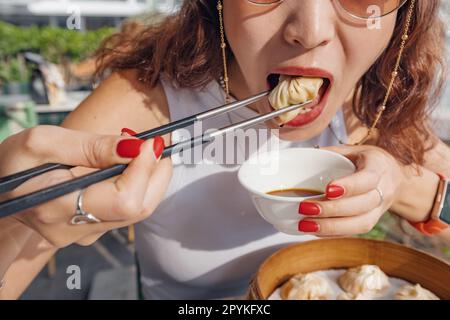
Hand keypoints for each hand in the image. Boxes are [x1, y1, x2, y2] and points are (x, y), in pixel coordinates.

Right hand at [0, 125, 166, 247]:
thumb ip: (92, 146)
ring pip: (139, 209)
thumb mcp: (43, 142)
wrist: (0, 194)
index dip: (145, 169)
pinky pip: (129, 209)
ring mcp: (88, 232)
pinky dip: (139, 184)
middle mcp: (79, 228)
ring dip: (151, 178)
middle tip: (154, 144)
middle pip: (140, 207)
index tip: (150, 142)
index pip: (125, 200)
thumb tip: (135, 146)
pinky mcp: (94, 228)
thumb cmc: (13, 166)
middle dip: (157, 173)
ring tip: (142, 150)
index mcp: (60, 208)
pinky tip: (131, 164)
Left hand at [297, 145, 406, 236]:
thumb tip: (304, 155)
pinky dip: (333, 233)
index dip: (349, 186)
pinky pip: (355, 232)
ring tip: (305, 225)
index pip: (368, 179)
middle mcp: (384, 190)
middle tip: (305, 208)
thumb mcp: (354, 150)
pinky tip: (314, 230)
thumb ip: (331, 152)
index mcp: (379, 167)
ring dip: (331, 227)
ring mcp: (379, 210)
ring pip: (360, 223)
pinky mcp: (372, 222)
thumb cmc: (367, 161)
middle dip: (332, 209)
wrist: (394, 179)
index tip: (327, 189)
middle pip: (362, 205)